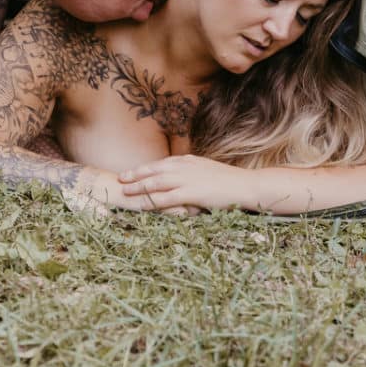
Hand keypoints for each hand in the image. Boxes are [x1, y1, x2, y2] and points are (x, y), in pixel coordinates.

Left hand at [116, 155, 249, 214]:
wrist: (245, 185)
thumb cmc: (229, 181)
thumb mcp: (207, 170)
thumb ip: (193, 171)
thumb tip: (181, 177)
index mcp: (188, 161)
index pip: (161, 163)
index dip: (145, 168)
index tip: (132, 171)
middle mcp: (184, 167)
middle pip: (154, 170)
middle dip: (135, 174)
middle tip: (120, 178)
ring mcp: (187, 180)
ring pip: (156, 182)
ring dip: (139, 187)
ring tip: (125, 191)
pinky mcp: (191, 193)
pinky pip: (166, 198)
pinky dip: (152, 201)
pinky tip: (142, 205)